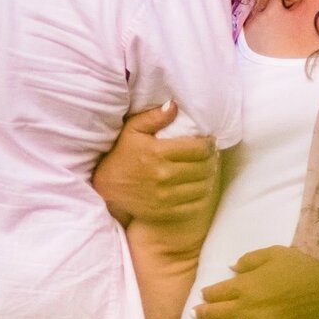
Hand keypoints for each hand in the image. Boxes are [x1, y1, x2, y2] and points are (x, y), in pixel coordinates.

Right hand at [92, 103, 216, 226]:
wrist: (106, 189)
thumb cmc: (121, 156)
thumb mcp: (132, 131)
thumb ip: (153, 117)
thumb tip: (174, 105)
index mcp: (158, 153)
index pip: (199, 149)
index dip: (209, 144)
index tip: (209, 142)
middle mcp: (164, 175)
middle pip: (204, 168)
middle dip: (211, 160)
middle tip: (210, 156)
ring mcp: (166, 197)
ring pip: (204, 186)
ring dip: (209, 177)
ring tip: (206, 170)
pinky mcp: (166, 212)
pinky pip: (196, 205)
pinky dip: (203, 196)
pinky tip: (199, 187)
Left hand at [193, 247, 318, 318]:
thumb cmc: (301, 270)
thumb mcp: (273, 254)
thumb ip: (248, 260)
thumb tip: (230, 268)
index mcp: (244, 287)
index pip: (216, 293)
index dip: (206, 295)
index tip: (202, 296)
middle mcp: (245, 309)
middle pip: (217, 314)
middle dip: (202, 313)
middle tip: (194, 314)